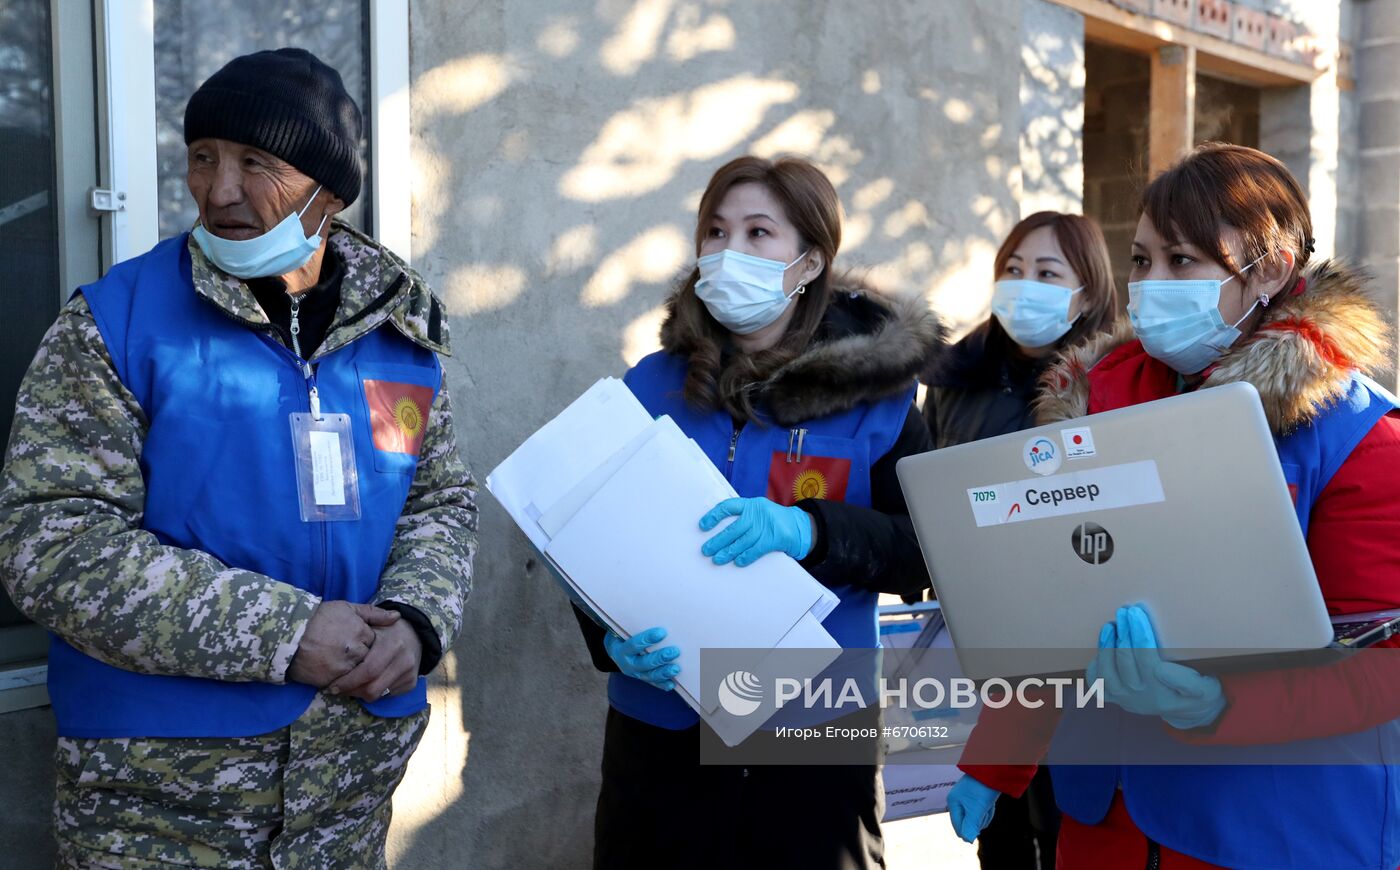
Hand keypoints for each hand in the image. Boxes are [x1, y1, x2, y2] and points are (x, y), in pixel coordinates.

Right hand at [288, 601, 400, 687]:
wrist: (290, 633)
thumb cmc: (319, 618)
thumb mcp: (347, 608)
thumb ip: (374, 613)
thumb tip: (398, 617)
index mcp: (362, 632)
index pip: (375, 643)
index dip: (366, 644)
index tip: (355, 642)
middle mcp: (356, 650)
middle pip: (369, 660)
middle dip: (362, 659)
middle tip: (347, 655)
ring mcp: (344, 666)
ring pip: (359, 674)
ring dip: (354, 673)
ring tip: (341, 666)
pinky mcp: (332, 679)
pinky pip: (344, 685)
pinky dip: (343, 683)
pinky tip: (336, 676)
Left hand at [326, 617, 422, 700]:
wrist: (415, 634)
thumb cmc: (387, 630)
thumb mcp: (374, 623)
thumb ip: (356, 629)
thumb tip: (336, 638)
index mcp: (394, 645)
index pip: (368, 671)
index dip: (348, 682)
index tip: (332, 685)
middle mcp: (404, 661)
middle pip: (372, 688)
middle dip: (350, 692)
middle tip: (336, 689)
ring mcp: (409, 674)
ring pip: (378, 695)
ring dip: (359, 694)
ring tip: (348, 687)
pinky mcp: (411, 684)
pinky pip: (386, 695)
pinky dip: (373, 692)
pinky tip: (365, 683)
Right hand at [604, 627, 680, 690]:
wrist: (614, 649)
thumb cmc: (622, 634)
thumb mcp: (622, 628)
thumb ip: (634, 624)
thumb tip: (653, 610)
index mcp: (619, 649)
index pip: (634, 645)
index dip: (647, 639)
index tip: (662, 632)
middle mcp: (626, 663)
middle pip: (643, 663)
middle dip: (659, 658)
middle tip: (675, 651)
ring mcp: (634, 673)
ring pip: (649, 675)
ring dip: (663, 672)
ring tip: (676, 669)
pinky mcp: (641, 678)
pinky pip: (652, 683)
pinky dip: (662, 684)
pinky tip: (672, 684)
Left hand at [699, 497, 813, 566]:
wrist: (798, 525)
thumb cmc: (772, 520)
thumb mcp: (759, 511)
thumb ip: (743, 516)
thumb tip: (720, 531)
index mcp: (751, 504)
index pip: (728, 506)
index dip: (714, 515)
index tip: (703, 526)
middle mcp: (758, 513)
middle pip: (734, 528)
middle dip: (718, 540)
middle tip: (706, 550)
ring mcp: (767, 526)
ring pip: (743, 541)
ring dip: (729, 551)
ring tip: (717, 559)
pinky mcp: (775, 538)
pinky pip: (757, 549)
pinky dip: (747, 556)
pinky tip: (738, 561)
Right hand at [947, 775, 999, 842]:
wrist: (992, 770)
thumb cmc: (982, 788)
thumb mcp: (976, 809)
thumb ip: (970, 825)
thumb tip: (967, 840)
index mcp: (953, 803)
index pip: (958, 827)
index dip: (969, 831)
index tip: (979, 825)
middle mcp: (957, 801)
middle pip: (967, 823)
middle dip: (979, 820)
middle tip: (984, 810)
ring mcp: (966, 799)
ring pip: (975, 817)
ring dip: (984, 815)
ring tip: (988, 805)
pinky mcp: (974, 797)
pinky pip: (979, 811)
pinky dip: (986, 810)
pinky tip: (990, 804)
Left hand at [1087, 605, 1225, 729]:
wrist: (1187, 711)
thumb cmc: (1198, 692)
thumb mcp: (1206, 689)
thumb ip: (1188, 682)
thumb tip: (1162, 670)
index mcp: (1163, 693)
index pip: (1148, 661)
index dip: (1140, 636)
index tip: (1137, 614)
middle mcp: (1141, 697)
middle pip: (1126, 661)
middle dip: (1125, 631)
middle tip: (1127, 610)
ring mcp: (1125, 698)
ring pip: (1107, 673)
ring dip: (1107, 646)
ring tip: (1112, 625)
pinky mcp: (1114, 697)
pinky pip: (1096, 682)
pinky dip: (1096, 664)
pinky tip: (1104, 645)